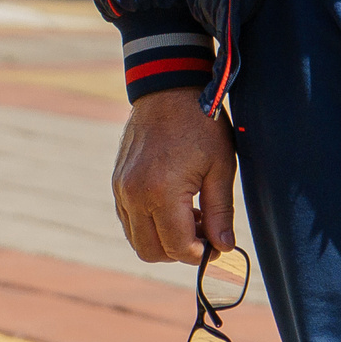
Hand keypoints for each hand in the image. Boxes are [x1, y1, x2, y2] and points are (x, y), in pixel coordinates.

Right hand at [112, 88, 236, 265]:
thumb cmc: (200, 123)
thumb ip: (220, 212)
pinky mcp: (117, 182)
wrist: (168, 87)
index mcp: (161, 191)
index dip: (200, 254)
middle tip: (204, 232)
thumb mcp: (221, 166)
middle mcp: (134, 194)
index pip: (178, 247)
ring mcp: (121, 188)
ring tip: (190, 215)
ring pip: (137, 240)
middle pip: (152, 251)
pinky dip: (149, 225)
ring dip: (163, 239)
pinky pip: (129, 220)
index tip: (217, 245)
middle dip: (180, 251)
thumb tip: (223, 248)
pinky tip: (173, 205)